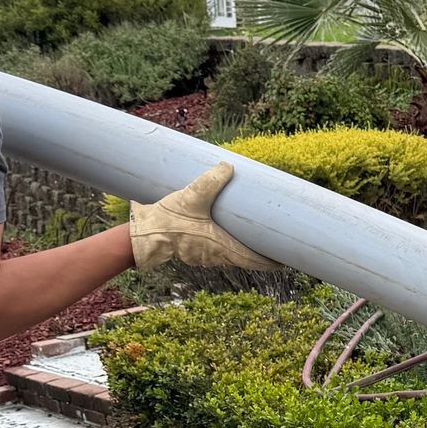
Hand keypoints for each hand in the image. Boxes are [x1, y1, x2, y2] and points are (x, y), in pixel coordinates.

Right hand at [128, 162, 274, 271]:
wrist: (143, 233)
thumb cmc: (168, 219)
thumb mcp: (192, 195)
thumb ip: (211, 180)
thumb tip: (228, 166)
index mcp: (221, 247)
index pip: (252, 260)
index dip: (269, 261)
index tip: (284, 261)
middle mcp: (215, 256)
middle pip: (244, 258)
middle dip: (258, 252)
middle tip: (272, 245)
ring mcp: (203, 255)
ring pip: (229, 255)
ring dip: (241, 247)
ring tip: (251, 235)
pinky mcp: (193, 250)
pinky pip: (215, 250)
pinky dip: (225, 243)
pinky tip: (224, 231)